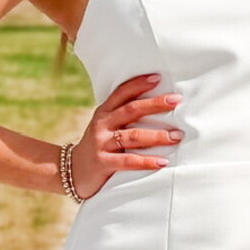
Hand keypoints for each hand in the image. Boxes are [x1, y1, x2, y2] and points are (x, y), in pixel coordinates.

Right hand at [68, 72, 181, 196]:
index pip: (122, 93)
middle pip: (131, 110)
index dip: (139, 84)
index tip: (158, 78)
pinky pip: (128, 161)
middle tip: (176, 100)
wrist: (72, 172)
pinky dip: (147, 161)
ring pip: (133, 136)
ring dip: (157, 136)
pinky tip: (163, 162)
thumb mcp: (106, 127)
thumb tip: (159, 106)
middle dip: (155, 104)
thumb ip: (124, 117)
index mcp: (104, 112)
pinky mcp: (103, 163)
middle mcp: (102, 124)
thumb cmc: (99, 146)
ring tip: (176, 136)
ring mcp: (101, 143)